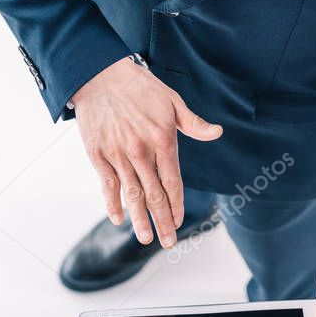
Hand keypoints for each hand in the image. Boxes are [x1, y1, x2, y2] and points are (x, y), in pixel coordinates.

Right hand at [71, 57, 222, 247]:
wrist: (100, 75)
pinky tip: (118, 219)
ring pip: (132, 195)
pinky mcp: (98, 155)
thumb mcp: (173, 101)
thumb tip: (217, 133)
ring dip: (139, 219)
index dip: (177, 204)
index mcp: (163, 141)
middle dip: (163, 221)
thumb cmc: (140, 87)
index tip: (180, 221)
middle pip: (154, 195)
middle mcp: (141, 152)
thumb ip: (194, 123)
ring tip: (146, 238)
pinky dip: (113, 203)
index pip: (173, 182)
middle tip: (167, 242)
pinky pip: (108, 185)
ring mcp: (118, 155)